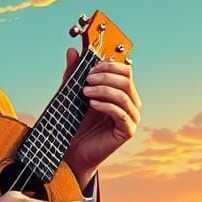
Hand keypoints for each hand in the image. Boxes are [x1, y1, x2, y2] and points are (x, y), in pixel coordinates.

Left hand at [63, 51, 140, 186]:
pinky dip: (106, 106)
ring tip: (85, 92)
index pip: (125, 71)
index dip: (109, 66)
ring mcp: (130, 118)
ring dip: (104, 90)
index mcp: (121, 91)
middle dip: (106, 76)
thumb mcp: (71, 93)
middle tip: (87, 79)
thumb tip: (72, 50)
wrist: (71, 150)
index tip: (90, 68)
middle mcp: (130, 103)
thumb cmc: (74, 122)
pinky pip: (121, 114)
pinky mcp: (127, 131)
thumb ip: (73, 73)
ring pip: (125, 96)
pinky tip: (92, 104)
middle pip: (126, 80)